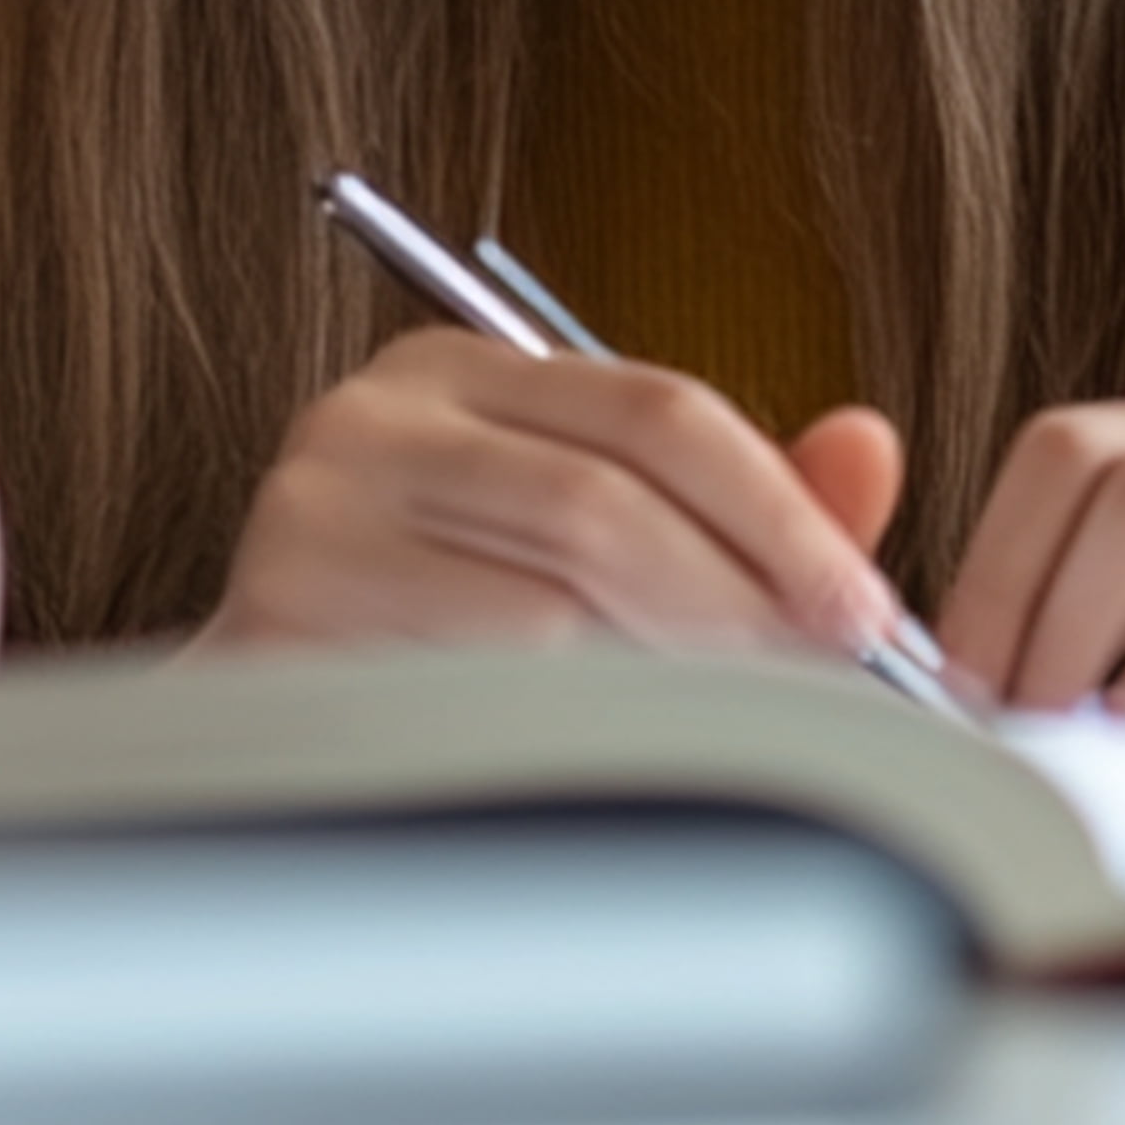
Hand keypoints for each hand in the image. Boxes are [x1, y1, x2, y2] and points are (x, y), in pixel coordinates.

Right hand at [199, 333, 920, 666]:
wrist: (254, 731)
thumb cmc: (431, 632)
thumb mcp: (582, 536)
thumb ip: (730, 499)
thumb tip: (870, 449)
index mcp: (463, 370)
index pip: (659, 408)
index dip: (781, 513)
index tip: (863, 611)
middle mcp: (379, 413)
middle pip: (612, 498)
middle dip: (743, 604)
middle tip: (824, 687)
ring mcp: (319, 505)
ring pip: (553, 595)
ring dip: (673, 673)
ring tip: (739, 730)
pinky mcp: (286, 607)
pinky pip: (477, 672)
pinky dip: (578, 719)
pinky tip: (625, 754)